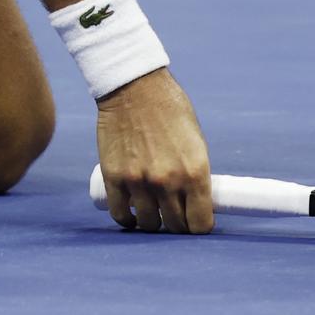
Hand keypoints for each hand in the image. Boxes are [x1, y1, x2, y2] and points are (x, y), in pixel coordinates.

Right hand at [95, 68, 212, 233]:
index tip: (195, 222)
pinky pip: (121, 214)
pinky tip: (132, 214)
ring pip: (149, 224)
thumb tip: (195, 200)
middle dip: (177, 225)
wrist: (134, 87)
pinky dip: (128, 219)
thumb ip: (194, 172)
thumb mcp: (194, 140)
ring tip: (153, 212)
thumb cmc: (170, 108)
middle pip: (175, 227)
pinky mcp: (114, 177)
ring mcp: (139, 181)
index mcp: (195, 171)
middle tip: (174, 215)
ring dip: (152, 222)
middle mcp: (168, 181)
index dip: (199, 226)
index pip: (200, 223)